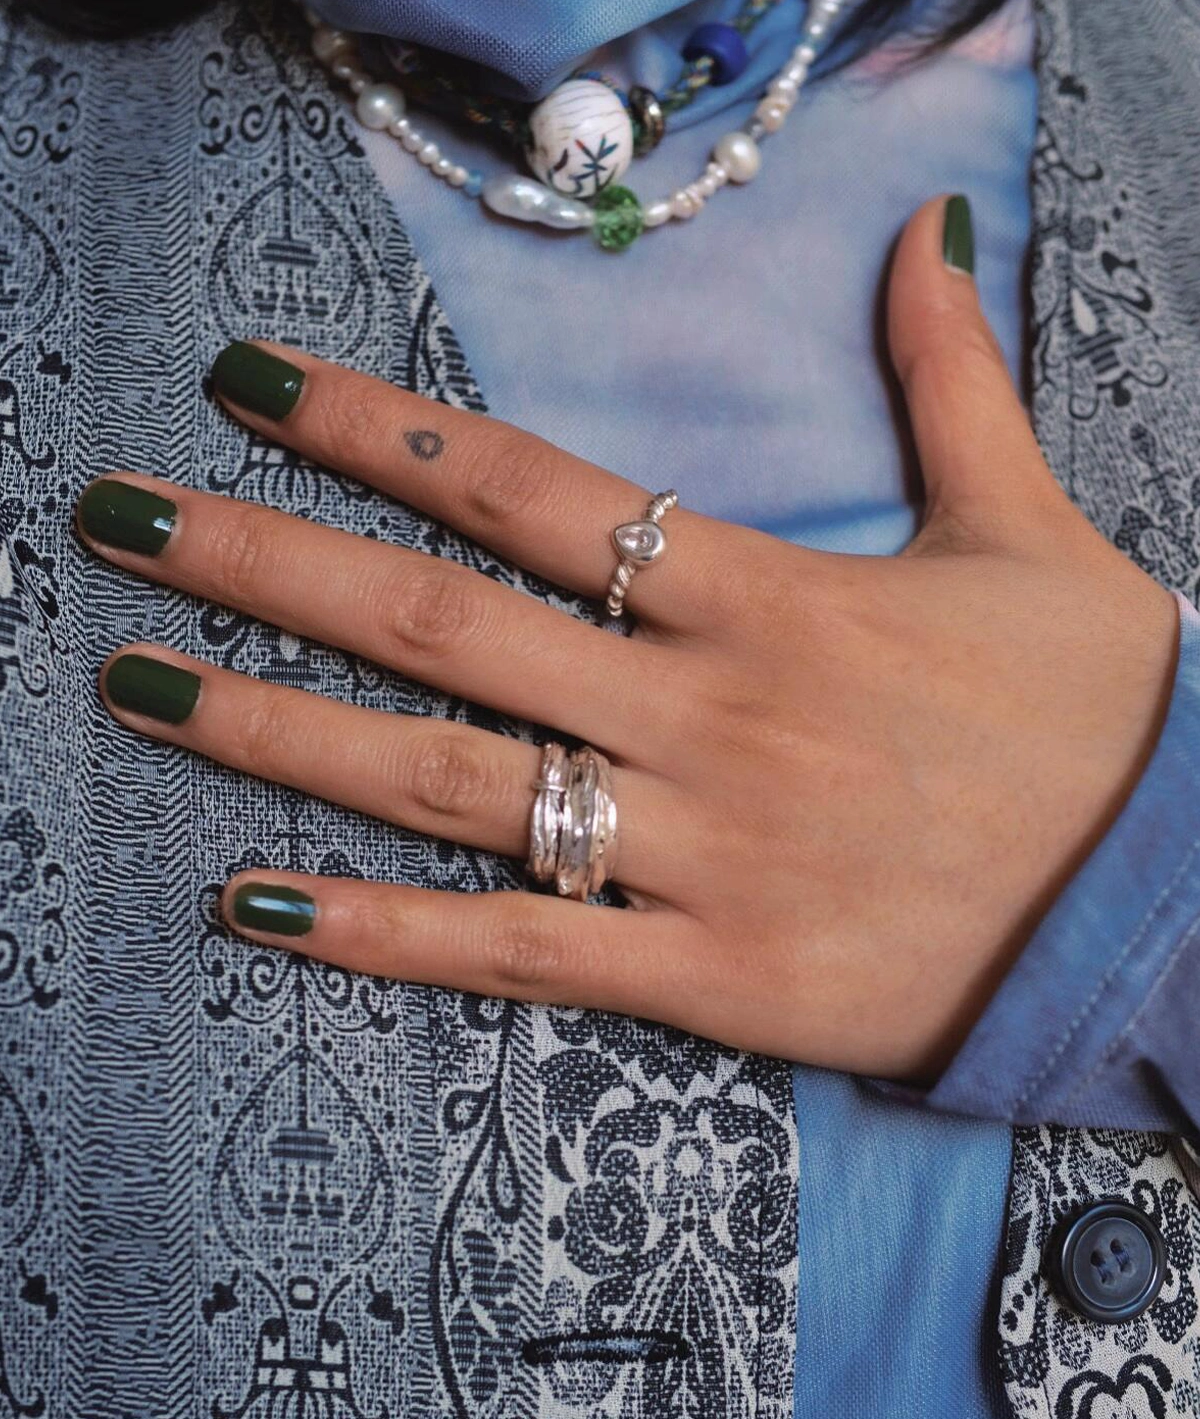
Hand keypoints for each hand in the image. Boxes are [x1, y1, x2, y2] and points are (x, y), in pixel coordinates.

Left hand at [75, 196, 1177, 1083]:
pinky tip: (263, 905)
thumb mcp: (1032, 537)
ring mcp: (702, 852)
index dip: (381, 429)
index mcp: (772, 597)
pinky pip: (521, 951)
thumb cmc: (1098, 721)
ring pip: (450, 784)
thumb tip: (933, 237)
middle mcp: (708, 715)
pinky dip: (387, 934)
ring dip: (278, 734)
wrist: (1169, 901)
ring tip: (138, 688)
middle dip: (265, 563)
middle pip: (443, 622)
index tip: (253, 387)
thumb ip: (954, 389)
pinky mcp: (714, 978)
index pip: (534, 490)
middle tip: (120, 521)